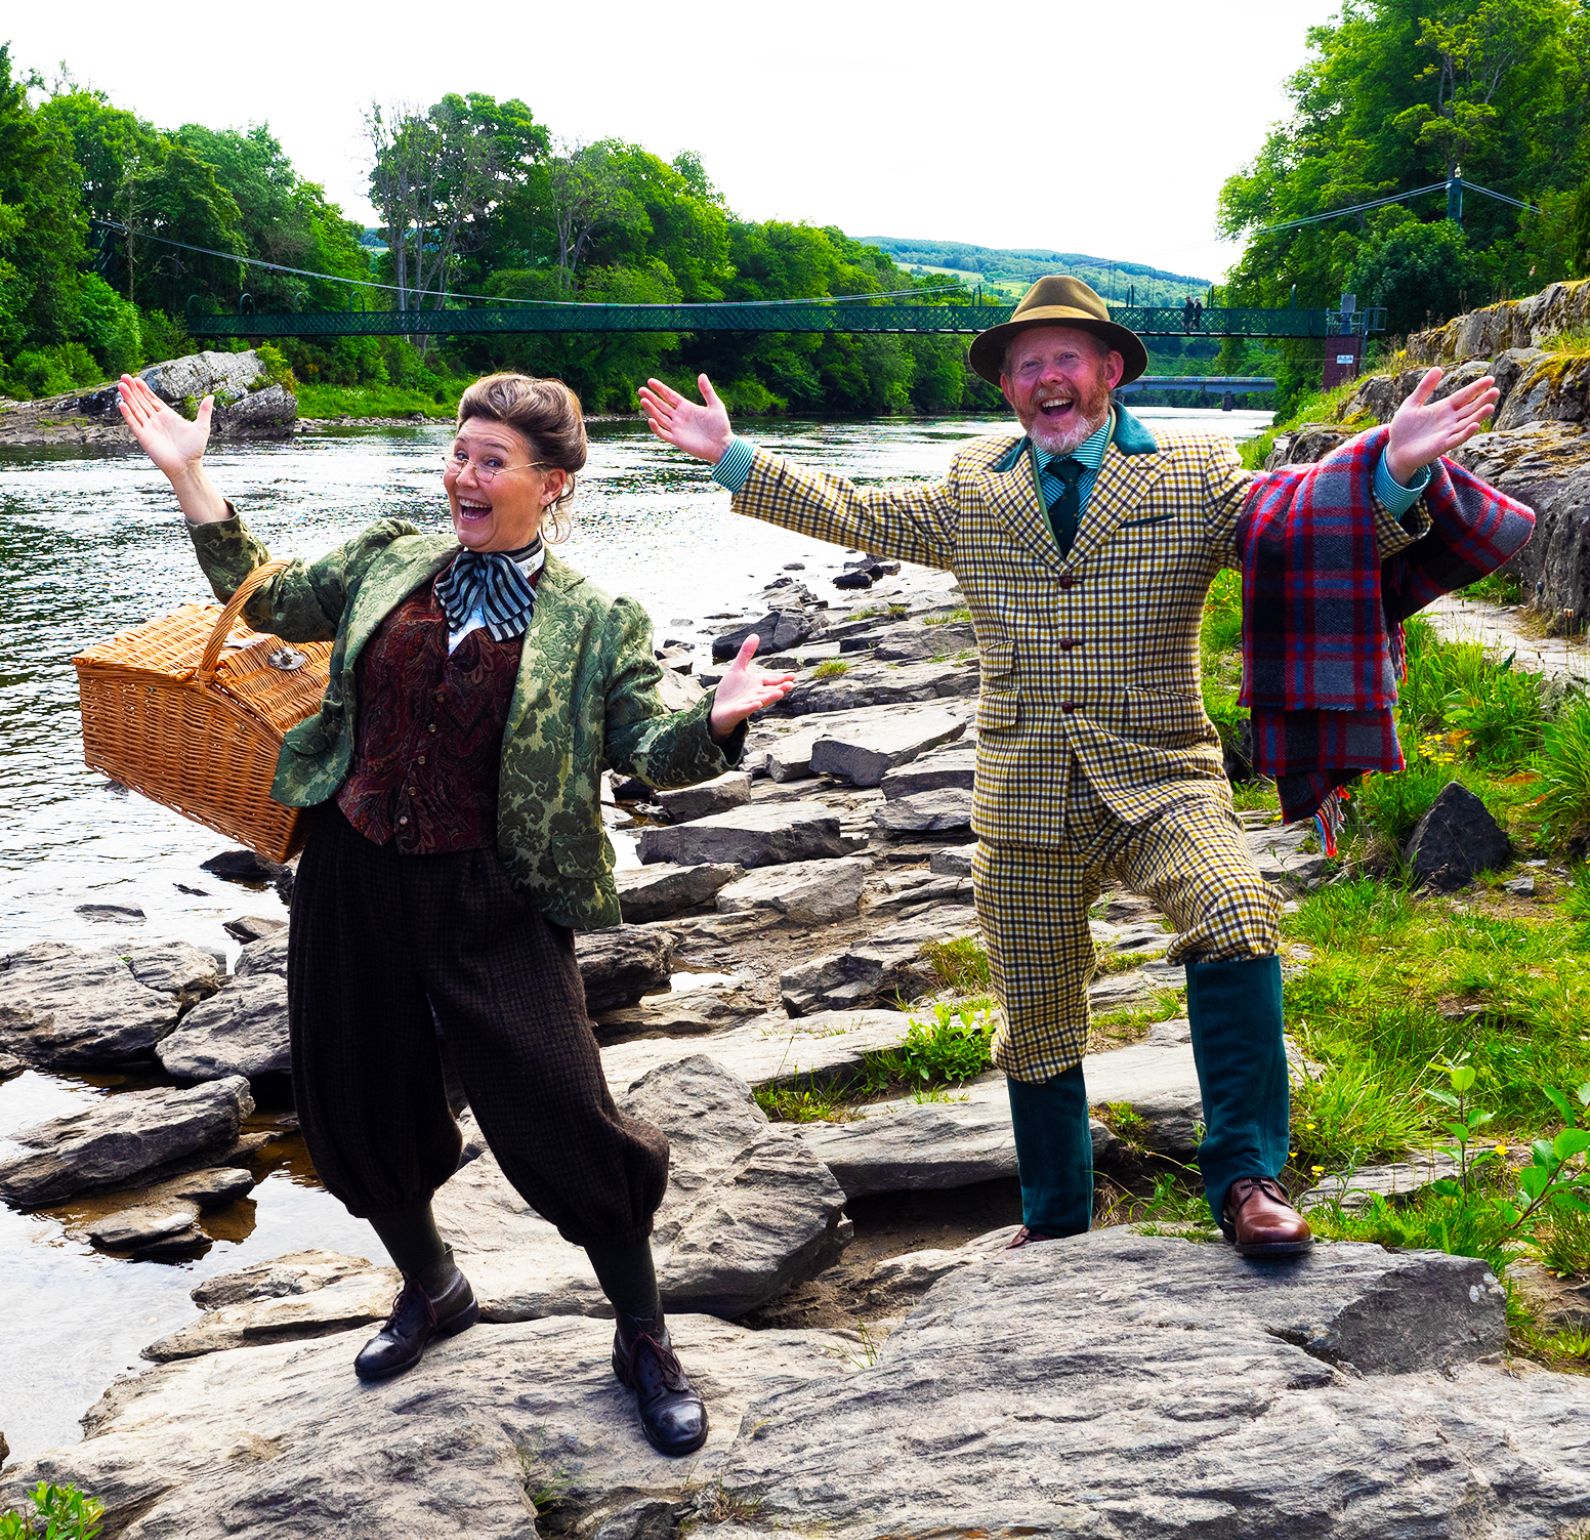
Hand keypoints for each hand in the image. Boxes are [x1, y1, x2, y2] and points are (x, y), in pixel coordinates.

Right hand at [117, 373, 213, 479]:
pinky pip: (134, 424)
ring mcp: (149, 429)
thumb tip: (211, 397)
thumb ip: (204, 411)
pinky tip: (122, 404)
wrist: (187, 467)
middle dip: (133, 390)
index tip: (136, 379)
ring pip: (136, 410)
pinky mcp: (144, 438)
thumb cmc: (195, 450)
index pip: (153, 400)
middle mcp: (156, 421)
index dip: (144, 390)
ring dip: (128, 398)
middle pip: (142, 402)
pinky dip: (128, 414)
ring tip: (121, 385)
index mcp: (168, 417)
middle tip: (124, 376)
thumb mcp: (201, 427)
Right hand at [638, 374, 733, 463]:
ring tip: (643, 401)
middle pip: (662, 405)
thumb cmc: (721, 426)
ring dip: (651, 410)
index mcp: (686, 407)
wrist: (722, 446)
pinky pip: (663, 434)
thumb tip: (701, 375)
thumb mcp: (716, 405)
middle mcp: (679, 417)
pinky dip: (656, 428)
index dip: (660, 389)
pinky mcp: (677, 440)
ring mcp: (677, 429)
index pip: (670, 396)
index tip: (650, 381)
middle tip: (641, 390)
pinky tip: (651, 420)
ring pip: (660, 417)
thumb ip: (707, 391)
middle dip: (651, 398)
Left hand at [708, 634, 794, 737]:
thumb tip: (755, 635)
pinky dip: (751, 706)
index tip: (793, 676)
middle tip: (791, 684)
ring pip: (761, 700)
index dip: (781, 678)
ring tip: (780, 693)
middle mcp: (755, 693)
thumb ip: (746, 653)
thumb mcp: (737, 669)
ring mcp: (747, 703)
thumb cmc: (730, 691)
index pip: (771, 680)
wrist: (718, 710)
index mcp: (756, 683)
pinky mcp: (738, 711)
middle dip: (780, 688)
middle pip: (769, 690)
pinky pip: (746, 709)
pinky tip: (757, 703)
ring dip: (770, 697)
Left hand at [1385, 367, 1498, 484]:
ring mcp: (1447, 433)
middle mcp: (1450, 420)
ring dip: (1479, 416)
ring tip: (1490, 406)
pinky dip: (1466, 433)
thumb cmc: (1403, 428)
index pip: (1464, 396)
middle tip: (1495, 391)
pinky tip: (1475, 425)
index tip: (1490, 379)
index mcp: (1444, 408)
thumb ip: (1424, 388)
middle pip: (1470, 408)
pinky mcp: (1442, 445)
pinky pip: (1457, 438)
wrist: (1395, 450)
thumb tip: (1438, 368)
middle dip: (1483, 400)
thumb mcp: (1412, 403)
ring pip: (1467, 423)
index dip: (1476, 388)